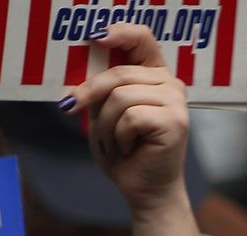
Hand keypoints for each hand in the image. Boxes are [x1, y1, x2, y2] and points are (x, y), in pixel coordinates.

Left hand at [61, 23, 190, 218]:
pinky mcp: (174, 121)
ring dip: (105, 125)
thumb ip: (100, 91)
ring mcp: (176, 101)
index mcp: (154, 75)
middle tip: (71, 108)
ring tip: (115, 143)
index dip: (118, 33)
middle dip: (90, 96)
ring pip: (120, 97)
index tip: (94, 37)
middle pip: (118, 74)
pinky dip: (119, 137)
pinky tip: (129, 150)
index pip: (141, 39)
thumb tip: (77, 81)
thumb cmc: (125, 153)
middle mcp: (170, 83)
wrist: (144, 190)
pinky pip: (130, 118)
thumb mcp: (104, 114)